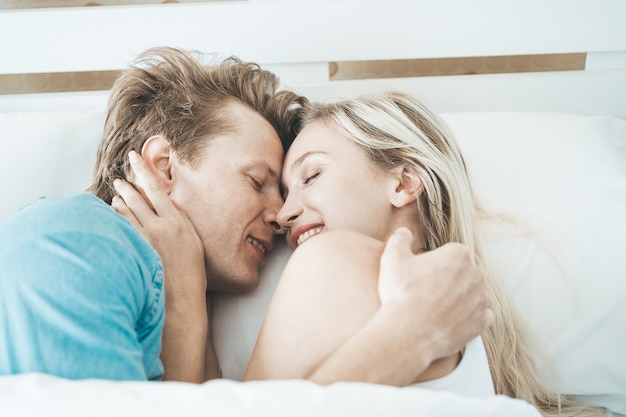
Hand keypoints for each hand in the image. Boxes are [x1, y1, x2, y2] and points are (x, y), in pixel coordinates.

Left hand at [112, 150, 208, 381]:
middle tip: (119, 176)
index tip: (136, 158)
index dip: (144, 171)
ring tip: (116, 192)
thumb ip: (181, 223)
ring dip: (120, 200)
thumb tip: (169, 209)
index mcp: (179, 222)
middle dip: (127, 184)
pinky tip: (112, 212)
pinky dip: (117, 217)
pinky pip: (123, 228)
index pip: (157, 189)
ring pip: (128, 212)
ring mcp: (147, 239)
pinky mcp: (137, 250)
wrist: (183, 297)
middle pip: (139, 198)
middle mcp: (162, 227)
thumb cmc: (192, 272)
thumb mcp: (194, 242)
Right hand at [378, 227, 493, 361]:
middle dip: (450, 279)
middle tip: (428, 291)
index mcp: (458, 255)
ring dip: (460, 298)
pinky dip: (470, 317)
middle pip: (464, 272)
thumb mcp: (392, 257)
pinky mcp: (481, 322)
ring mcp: (481, 299)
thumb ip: (400, 239)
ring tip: (437, 307)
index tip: (423, 273)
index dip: (435, 263)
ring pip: (473, 293)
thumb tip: (404, 233)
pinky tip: (451, 319)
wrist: (408, 333)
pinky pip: (481, 315)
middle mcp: (476, 274)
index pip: (451, 252)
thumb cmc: (401, 293)